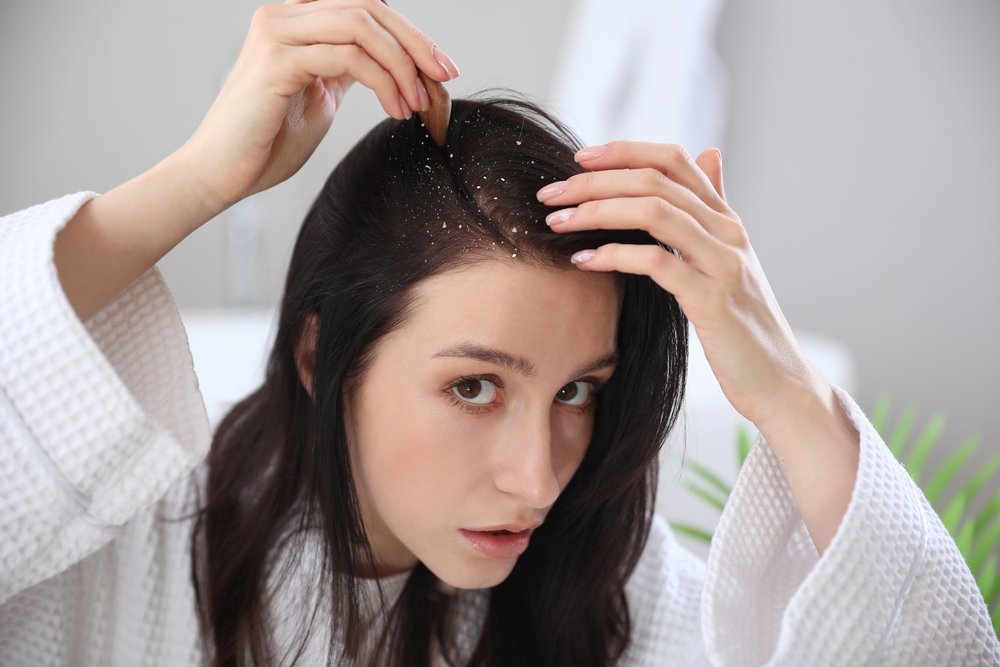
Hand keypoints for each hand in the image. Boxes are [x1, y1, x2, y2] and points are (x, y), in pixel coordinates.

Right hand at [179, 0, 459, 212]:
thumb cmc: (268, 142)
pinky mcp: (277, 61)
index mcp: (297, 21)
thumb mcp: (321, 95)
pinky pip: (347, 56)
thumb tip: (397, 62)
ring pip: (362, 25)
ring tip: (416, 103)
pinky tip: (394, 108)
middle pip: (369, 6)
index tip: (441, 68)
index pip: (366, 6)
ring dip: (402, 65)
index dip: (410, 33)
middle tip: (445, 77)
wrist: (222, 173)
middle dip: (416, 43)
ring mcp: (278, 33)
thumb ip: (351, 68)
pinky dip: (382, 81)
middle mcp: (284, 16)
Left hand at [537, 141, 827, 433]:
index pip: (674, 159)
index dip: (624, 150)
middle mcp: (727, 231)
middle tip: (550, 194)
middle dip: (594, 181)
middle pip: (655, 180)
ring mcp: (722, 262)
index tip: (578, 158)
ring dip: (597, 211)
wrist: (779, 380)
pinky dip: (614, 255)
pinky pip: (656, 261)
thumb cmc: (742, 325)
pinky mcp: (711, 299)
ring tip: (558, 222)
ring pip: (655, 211)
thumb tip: (710, 153)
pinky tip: (583, 261)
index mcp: (726, 219)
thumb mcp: (728, 258)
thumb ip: (712, 210)